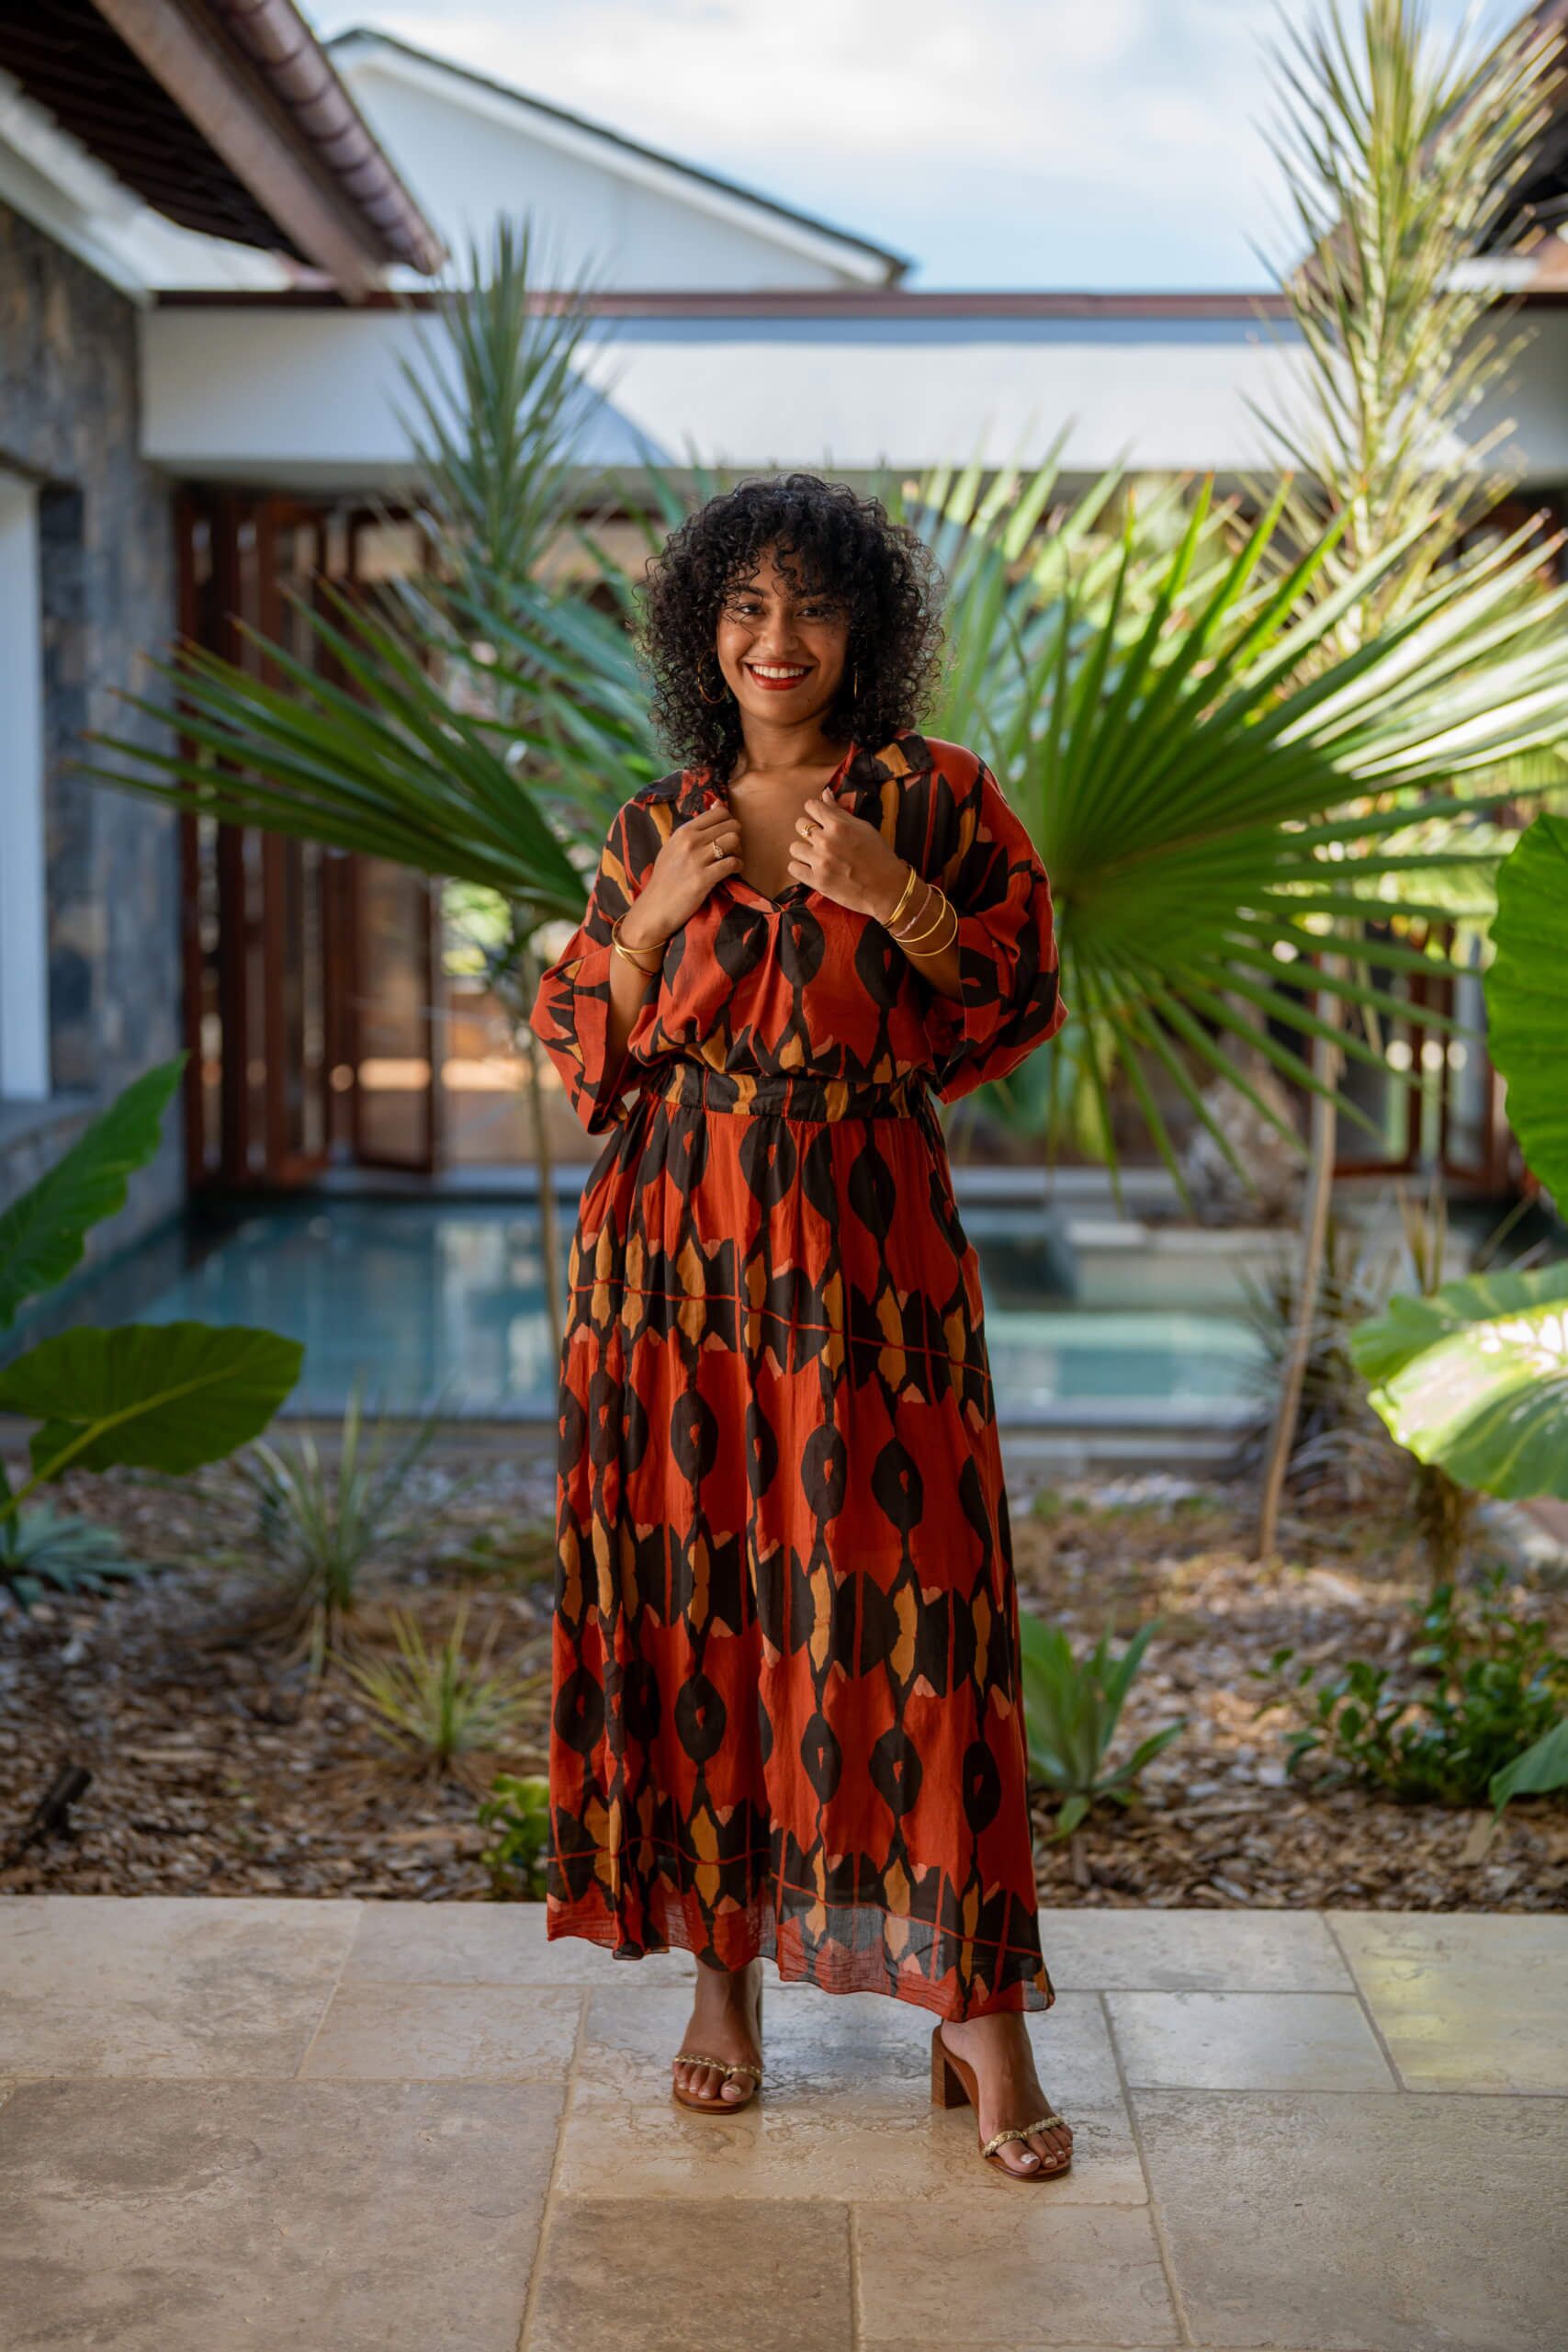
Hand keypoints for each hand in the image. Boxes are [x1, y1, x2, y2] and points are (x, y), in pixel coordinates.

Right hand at [617, 806, 743, 948]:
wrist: (655, 907)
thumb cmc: (666, 878)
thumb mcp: (674, 847)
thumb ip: (694, 830)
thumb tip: (716, 806)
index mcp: (683, 831)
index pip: (719, 812)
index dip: (729, 822)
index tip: (726, 836)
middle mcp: (689, 841)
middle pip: (731, 825)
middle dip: (737, 837)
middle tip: (732, 851)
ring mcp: (696, 860)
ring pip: (734, 840)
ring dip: (739, 851)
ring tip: (732, 861)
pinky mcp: (703, 879)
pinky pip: (732, 863)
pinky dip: (738, 866)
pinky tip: (732, 872)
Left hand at [786, 796, 912, 921]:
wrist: (887, 889)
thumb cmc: (879, 856)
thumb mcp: (864, 828)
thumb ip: (840, 812)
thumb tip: (825, 793)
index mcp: (839, 825)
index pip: (811, 806)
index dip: (815, 810)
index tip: (819, 818)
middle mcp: (826, 841)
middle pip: (800, 825)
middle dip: (809, 830)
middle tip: (820, 839)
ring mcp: (820, 862)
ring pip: (794, 847)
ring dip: (804, 850)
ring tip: (816, 856)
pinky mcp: (817, 881)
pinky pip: (793, 868)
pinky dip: (800, 868)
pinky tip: (811, 868)